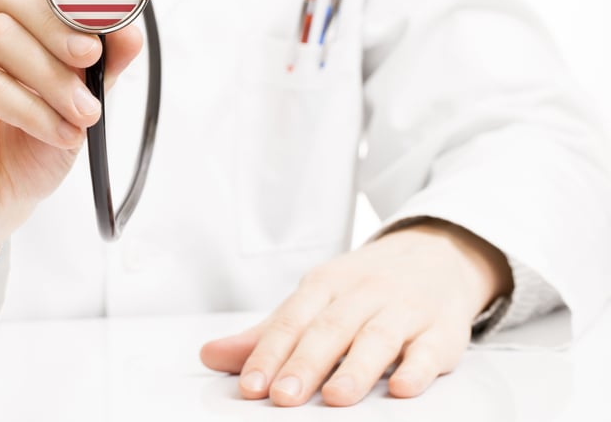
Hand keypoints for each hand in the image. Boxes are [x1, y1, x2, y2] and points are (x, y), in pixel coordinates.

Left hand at [200, 219, 513, 405]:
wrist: (437, 255)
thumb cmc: (364, 287)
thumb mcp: (315, 299)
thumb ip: (267, 334)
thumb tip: (211, 356)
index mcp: (326, 285)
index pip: (292, 320)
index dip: (269, 353)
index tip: (250, 385)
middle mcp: (363, 293)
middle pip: (330, 329)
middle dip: (305, 363)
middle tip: (283, 396)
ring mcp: (405, 310)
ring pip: (378, 338)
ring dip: (356, 369)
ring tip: (334, 398)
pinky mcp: (442, 330)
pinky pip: (429, 349)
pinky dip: (417, 369)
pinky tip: (402, 388)